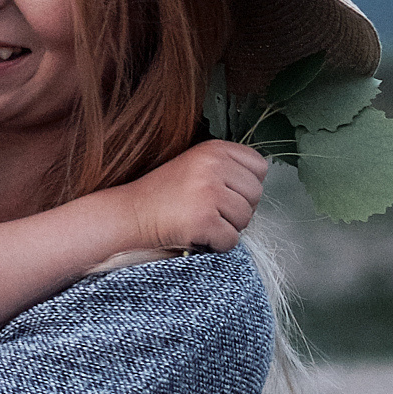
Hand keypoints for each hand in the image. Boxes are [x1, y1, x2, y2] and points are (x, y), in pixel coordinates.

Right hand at [128, 139, 268, 253]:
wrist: (132, 214)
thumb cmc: (166, 194)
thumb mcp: (196, 164)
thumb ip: (227, 167)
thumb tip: (259, 185)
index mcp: (214, 149)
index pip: (260, 166)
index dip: (246, 185)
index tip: (224, 192)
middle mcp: (213, 165)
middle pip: (256, 195)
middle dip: (238, 209)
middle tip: (211, 211)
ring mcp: (208, 192)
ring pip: (246, 219)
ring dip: (227, 227)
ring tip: (202, 221)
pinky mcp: (203, 219)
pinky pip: (231, 240)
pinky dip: (216, 244)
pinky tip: (197, 234)